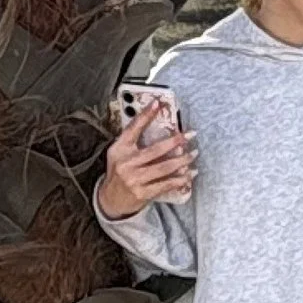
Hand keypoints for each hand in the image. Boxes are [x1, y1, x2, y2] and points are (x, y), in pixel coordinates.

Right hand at [98, 100, 195, 219]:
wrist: (110, 200)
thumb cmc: (118, 173)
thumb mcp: (119, 154)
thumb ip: (133, 141)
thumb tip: (159, 127)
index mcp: (120, 149)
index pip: (133, 128)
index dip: (146, 115)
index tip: (158, 103)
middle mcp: (126, 163)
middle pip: (155, 150)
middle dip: (175, 141)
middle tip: (189, 135)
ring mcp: (134, 179)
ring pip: (164, 167)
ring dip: (182, 160)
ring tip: (193, 154)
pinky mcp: (142, 193)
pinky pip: (165, 184)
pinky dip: (180, 179)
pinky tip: (189, 174)